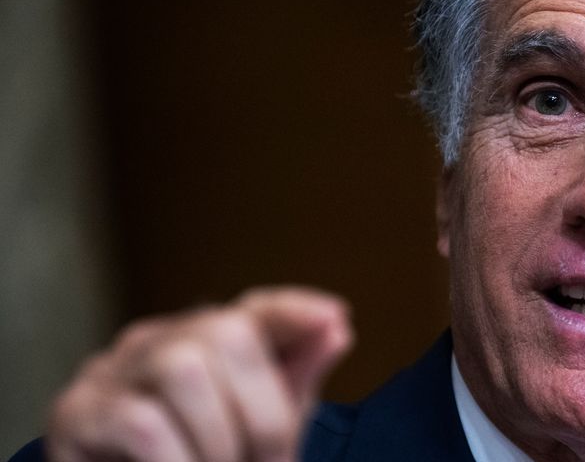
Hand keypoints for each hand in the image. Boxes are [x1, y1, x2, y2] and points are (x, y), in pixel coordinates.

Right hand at [44, 286, 353, 461]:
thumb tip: (339, 326)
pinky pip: (143, 423)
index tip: (334, 318)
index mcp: (205, 339)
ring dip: (218, 440)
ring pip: (183, 369)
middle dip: (263, 412)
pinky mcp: (75, 412)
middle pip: (226, 333)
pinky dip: (178, 461)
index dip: (294, 310)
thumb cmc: (200, 459)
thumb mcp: (257, 422)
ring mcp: (110, 371)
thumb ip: (295, 376)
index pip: (256, 309)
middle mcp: (157, 341)